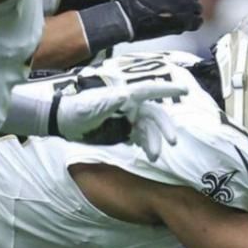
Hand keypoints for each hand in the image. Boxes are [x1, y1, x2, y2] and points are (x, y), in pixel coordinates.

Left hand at [8, 72, 188, 160]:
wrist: (63, 122)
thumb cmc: (77, 110)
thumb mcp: (92, 106)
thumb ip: (110, 102)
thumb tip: (127, 95)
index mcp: (125, 95)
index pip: (149, 91)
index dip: (167, 91)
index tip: (184, 92)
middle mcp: (130, 106)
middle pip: (154, 115)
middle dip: (165, 128)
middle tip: (172, 142)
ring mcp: (128, 119)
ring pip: (149, 130)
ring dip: (154, 142)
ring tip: (154, 157)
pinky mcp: (124, 131)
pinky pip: (141, 138)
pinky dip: (147, 145)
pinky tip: (149, 156)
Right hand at [114, 0, 203, 40]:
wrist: (128, 16)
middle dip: (186, 0)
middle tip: (173, 7)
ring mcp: (188, 5)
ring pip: (197, 8)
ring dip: (188, 12)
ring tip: (174, 17)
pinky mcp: (186, 22)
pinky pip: (197, 22)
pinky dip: (191, 24)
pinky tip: (180, 24)